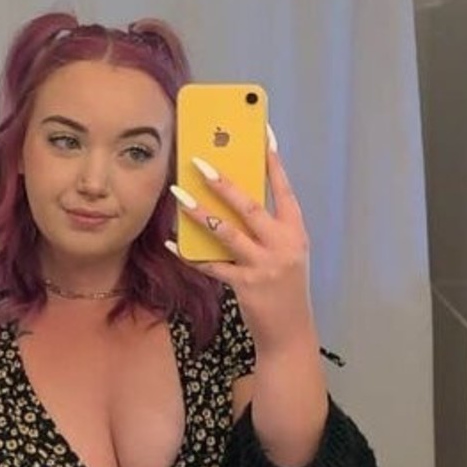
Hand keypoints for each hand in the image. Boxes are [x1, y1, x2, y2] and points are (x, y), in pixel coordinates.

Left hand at [167, 131, 315, 353]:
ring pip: (226, 232)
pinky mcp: (245, 285)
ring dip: (199, 212)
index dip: (272, 162)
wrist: (290, 332)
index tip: (262, 134)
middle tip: (199, 162)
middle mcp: (283, 245)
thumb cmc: (284, 286)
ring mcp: (265, 265)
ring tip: (177, 195)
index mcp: (295, 231)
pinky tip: (171, 242)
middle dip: (223, 182)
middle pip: (249, 206)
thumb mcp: (286, 252)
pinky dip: (189, 253)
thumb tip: (233, 197)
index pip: (283, 189)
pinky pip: (211, 264)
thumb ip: (267, 227)